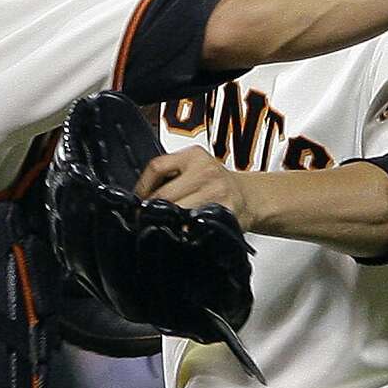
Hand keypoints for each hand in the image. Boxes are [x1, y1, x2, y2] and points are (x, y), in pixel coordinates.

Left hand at [136, 146, 255, 228]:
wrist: (249, 197)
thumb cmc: (217, 184)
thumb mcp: (195, 167)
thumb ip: (170, 175)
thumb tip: (140, 196)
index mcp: (194, 156)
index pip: (157, 167)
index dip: (142, 187)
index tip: (138, 200)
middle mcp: (206, 171)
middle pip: (164, 194)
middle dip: (151, 210)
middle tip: (145, 218)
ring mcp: (217, 193)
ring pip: (176, 212)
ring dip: (166, 222)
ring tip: (163, 225)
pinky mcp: (224, 213)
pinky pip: (193, 226)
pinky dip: (183, 232)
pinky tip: (181, 232)